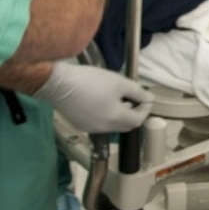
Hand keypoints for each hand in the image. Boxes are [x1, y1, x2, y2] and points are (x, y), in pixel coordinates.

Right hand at [33, 61, 153, 132]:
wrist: (59, 84)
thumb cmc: (90, 81)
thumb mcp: (118, 82)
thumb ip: (137, 92)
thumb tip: (149, 98)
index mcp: (116, 119)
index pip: (138, 120)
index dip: (145, 109)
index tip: (144, 98)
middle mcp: (104, 128)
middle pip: (126, 125)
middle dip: (132, 113)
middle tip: (131, 98)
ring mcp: (91, 128)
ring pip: (112, 125)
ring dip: (118, 115)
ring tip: (115, 98)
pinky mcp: (80, 124)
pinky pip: (98, 123)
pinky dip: (104, 115)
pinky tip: (99, 101)